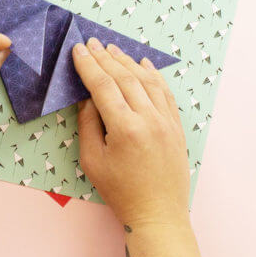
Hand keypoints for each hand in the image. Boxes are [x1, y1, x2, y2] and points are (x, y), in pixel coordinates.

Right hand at [72, 37, 189, 226]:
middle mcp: (149, 119)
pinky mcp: (176, 126)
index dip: (88, 65)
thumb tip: (88, 97)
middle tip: (92, 42)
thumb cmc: (121, 191)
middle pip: (124, 78)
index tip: (78, 50)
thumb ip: (89, 124)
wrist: (158, 213)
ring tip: (112, 49)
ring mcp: (166, 121)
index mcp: (125, 128)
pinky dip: (153, 75)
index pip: (103, 86)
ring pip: (146, 81)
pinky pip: (165, 92)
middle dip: (105, 58)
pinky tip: (143, 64)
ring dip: (127, 62)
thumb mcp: (93, 161)